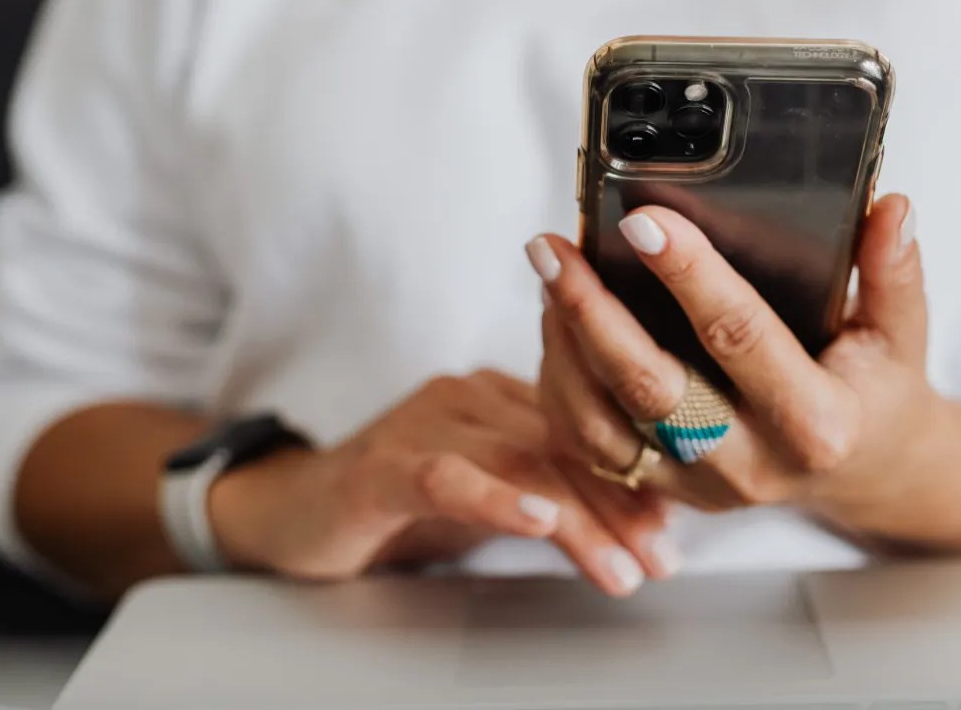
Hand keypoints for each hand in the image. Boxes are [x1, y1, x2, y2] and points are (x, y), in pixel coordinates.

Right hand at [208, 371, 676, 595]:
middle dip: (619, 504)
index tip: (672, 528)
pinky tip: (535, 518)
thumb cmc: (395, 504)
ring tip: (619, 566)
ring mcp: (422, 425)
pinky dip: (496, 496)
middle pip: (562, 443)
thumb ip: (548, 492)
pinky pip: (446, 475)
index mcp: (498, 395)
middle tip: (659, 556)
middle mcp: (466, 396)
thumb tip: (642, 521)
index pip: (584, 430)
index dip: (634, 477)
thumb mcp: (485, 494)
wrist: (287, 512)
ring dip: (578, 517)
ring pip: (519, 461)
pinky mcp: (379, 466)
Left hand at [530, 193, 941, 522]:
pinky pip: (590, 447)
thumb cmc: (877, 391)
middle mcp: (751, 465)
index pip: (740, 338)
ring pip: (603, 425)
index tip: (644, 221)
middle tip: (554, 248)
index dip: (689, 277)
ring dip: (562, 347)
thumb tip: (891, 208)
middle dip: (592, 312)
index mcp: (815, 424)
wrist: (864, 472)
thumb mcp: (900, 333)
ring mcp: (700, 487)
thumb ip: (893, 272)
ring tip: (547, 274)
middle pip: (650, 388)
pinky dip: (562, 385)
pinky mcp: (665, 491)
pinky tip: (553, 324)